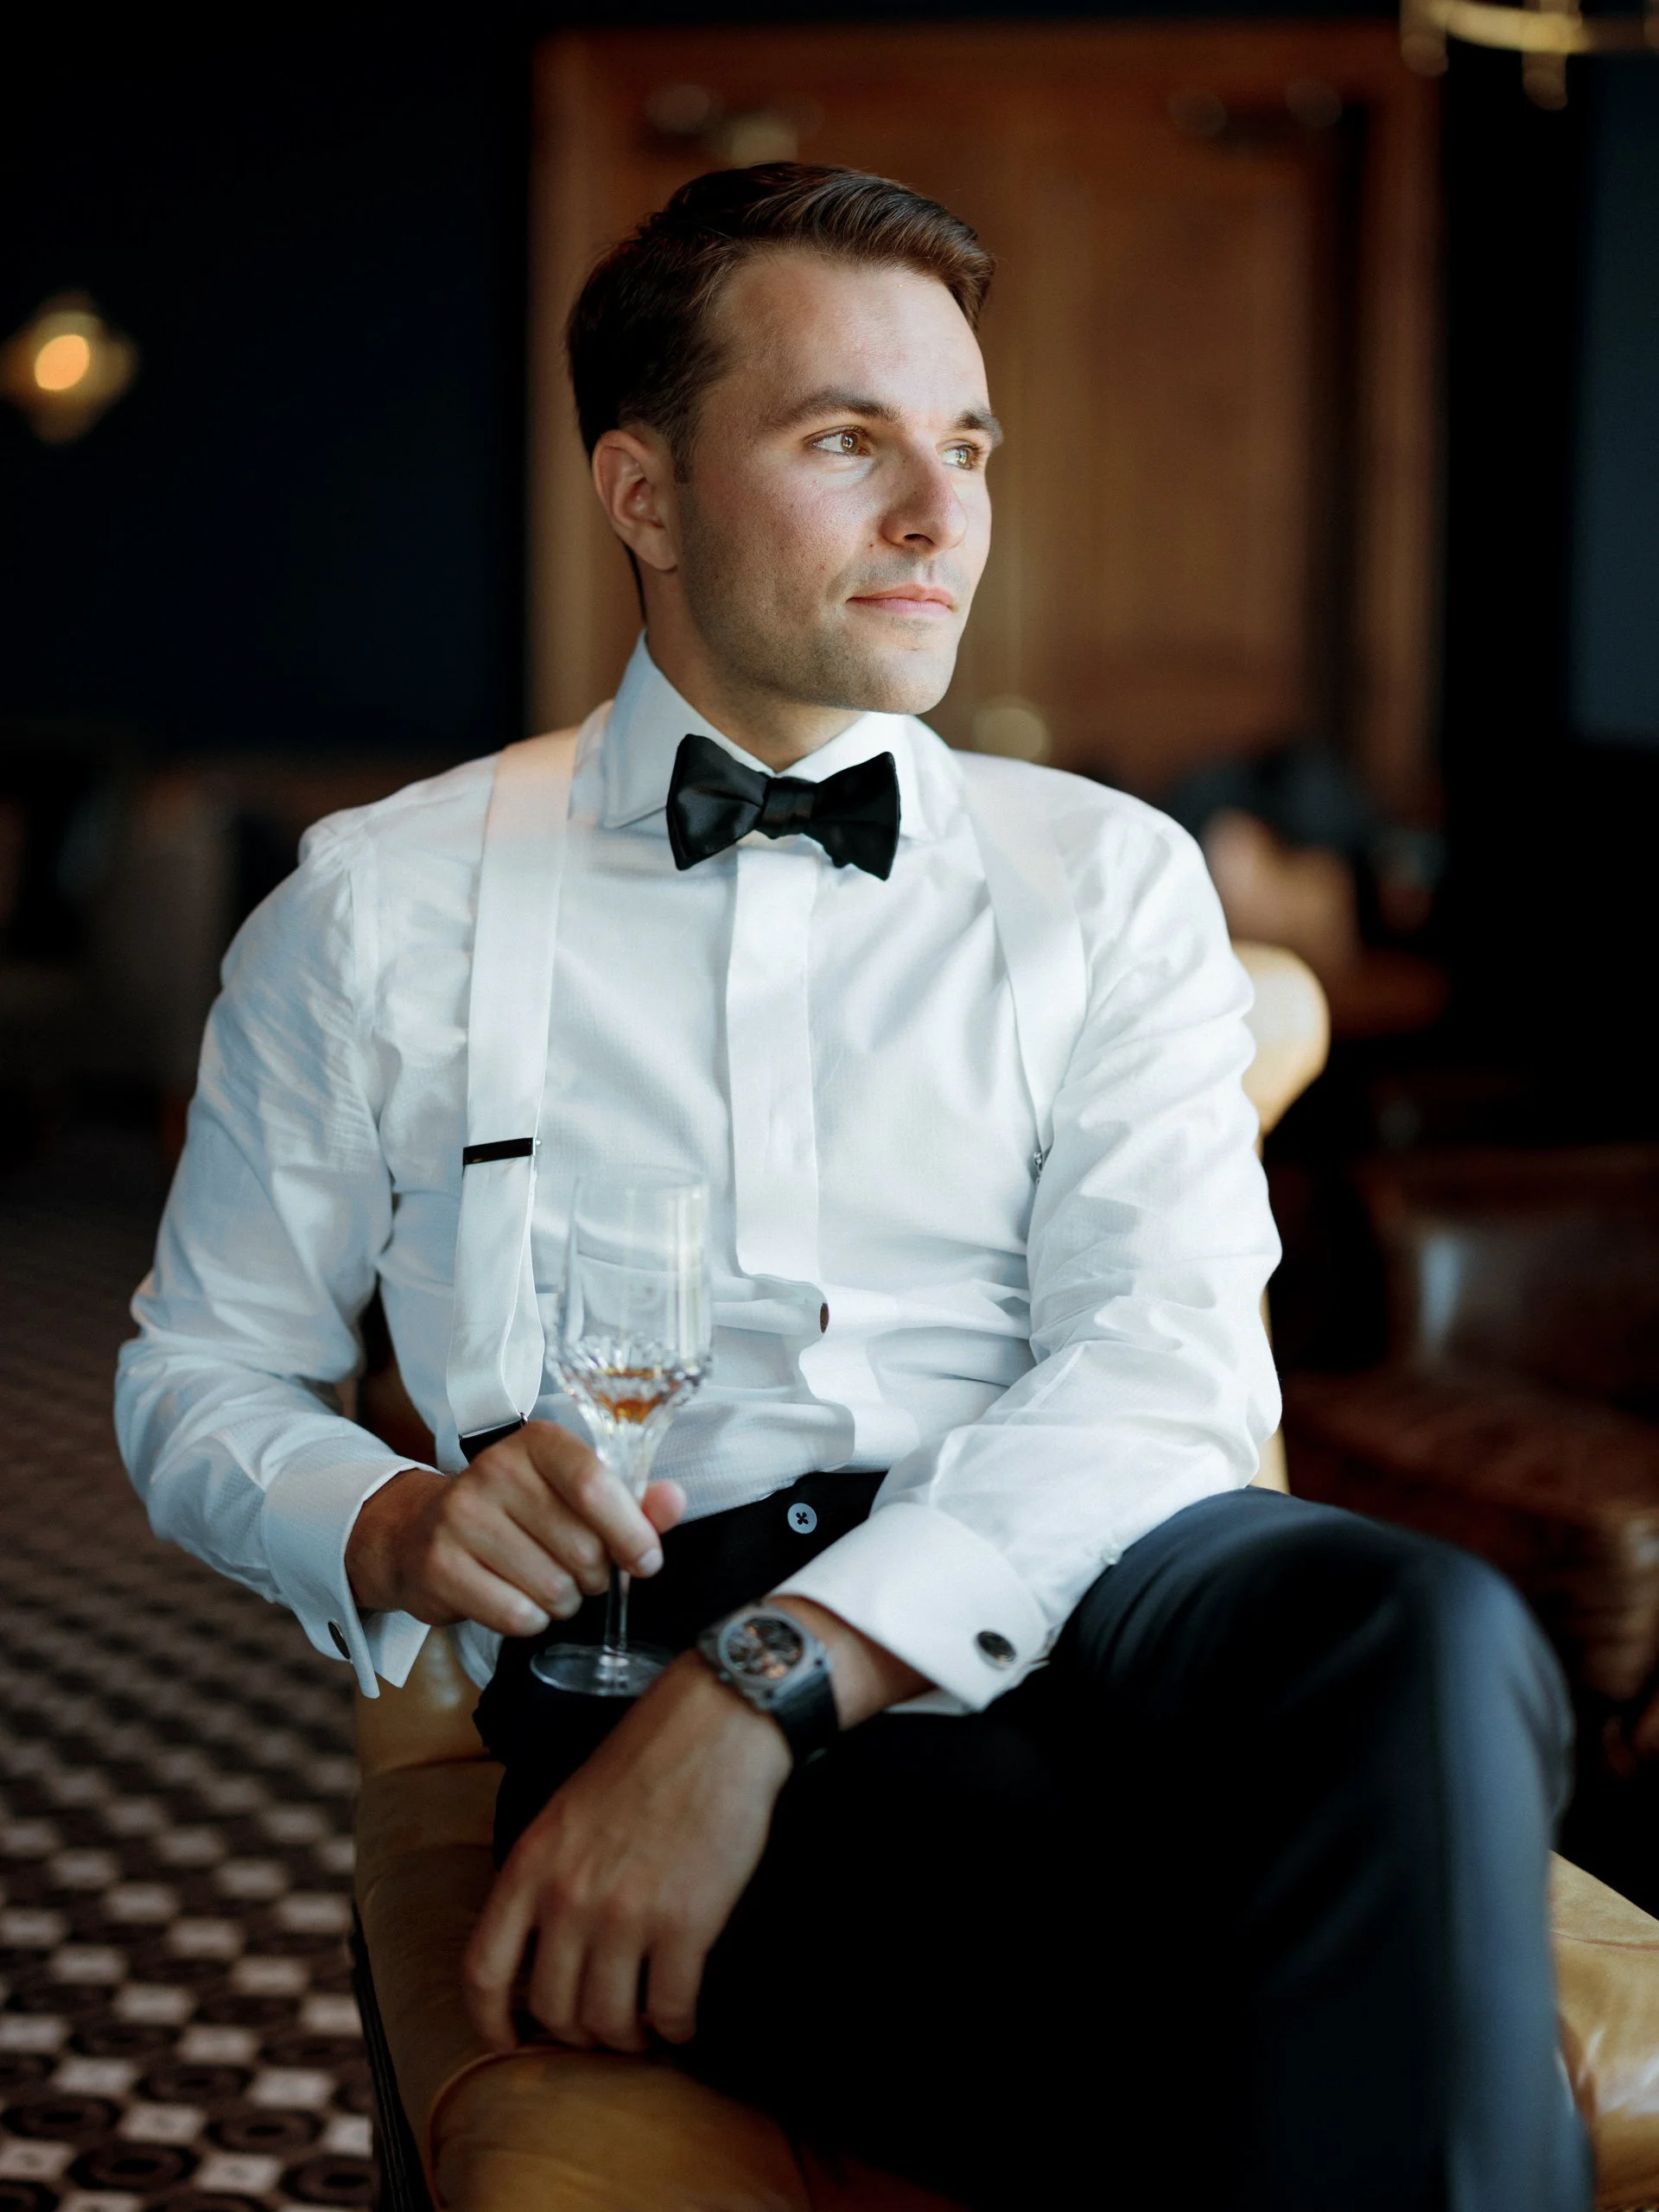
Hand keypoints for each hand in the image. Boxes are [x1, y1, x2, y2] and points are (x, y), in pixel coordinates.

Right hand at [344, 1422, 685, 1635]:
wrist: (417, 1532)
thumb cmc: (513, 1512)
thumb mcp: (569, 1493)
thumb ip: (630, 1500)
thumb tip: (675, 1501)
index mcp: (537, 1443)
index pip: (595, 1484)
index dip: (631, 1531)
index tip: (645, 1560)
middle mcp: (495, 1470)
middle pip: (582, 1547)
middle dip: (596, 1574)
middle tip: (580, 1570)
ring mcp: (461, 1518)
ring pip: (553, 1587)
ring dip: (564, 1600)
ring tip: (546, 1583)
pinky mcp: (440, 1566)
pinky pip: (516, 1616)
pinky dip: (530, 1620)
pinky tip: (516, 1600)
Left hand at [465, 1652, 790, 2050]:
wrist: (715, 1725)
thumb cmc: (644, 1759)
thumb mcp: (566, 1810)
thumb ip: (546, 1874)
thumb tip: (543, 1942)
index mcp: (531, 1864)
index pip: (484, 1970)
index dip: (491, 2021)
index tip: (510, 2041)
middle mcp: (569, 1897)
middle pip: (553, 2009)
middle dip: (577, 2034)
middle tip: (601, 2027)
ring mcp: (627, 1914)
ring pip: (610, 2021)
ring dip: (627, 2038)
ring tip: (643, 2028)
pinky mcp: (686, 1924)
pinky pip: (671, 2008)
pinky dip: (677, 2028)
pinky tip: (683, 2019)